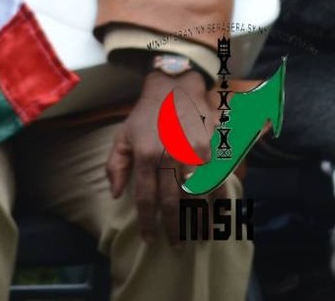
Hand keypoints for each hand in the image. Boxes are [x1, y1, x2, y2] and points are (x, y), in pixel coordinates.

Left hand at [109, 68, 208, 246]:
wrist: (173, 89)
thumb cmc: (145, 116)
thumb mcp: (122, 136)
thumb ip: (116, 165)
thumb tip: (115, 194)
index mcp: (145, 155)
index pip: (146, 197)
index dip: (148, 221)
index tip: (149, 239)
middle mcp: (170, 157)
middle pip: (173, 202)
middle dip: (174, 228)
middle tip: (175, 246)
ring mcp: (194, 154)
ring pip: (198, 196)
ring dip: (199, 220)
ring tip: (199, 237)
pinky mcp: (213, 150)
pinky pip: (217, 182)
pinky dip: (218, 201)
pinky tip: (217, 215)